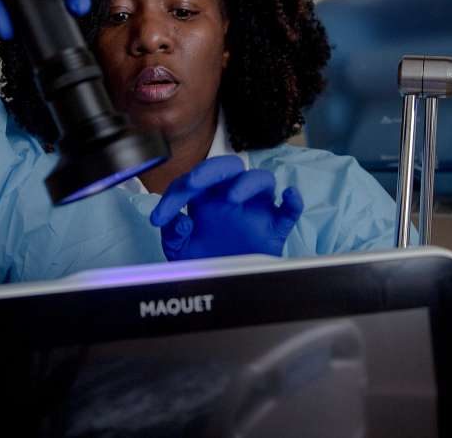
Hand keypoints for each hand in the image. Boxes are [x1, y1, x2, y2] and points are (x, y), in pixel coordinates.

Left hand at [149, 156, 304, 260]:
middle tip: (193, 183)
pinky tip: (289, 196)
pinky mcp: (275, 227)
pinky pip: (289, 209)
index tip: (159, 218)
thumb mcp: (180, 250)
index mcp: (206, 198)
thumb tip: (181, 220)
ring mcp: (255, 209)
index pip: (191, 184)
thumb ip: (173, 235)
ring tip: (232, 198)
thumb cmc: (203, 261)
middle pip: (228, 166)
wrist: (225, 286)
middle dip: (210, 169)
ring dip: (248, 183)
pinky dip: (293, 201)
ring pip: (262, 179)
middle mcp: (231, 196)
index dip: (173, 197)